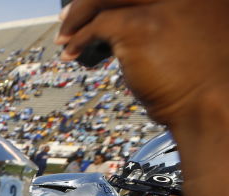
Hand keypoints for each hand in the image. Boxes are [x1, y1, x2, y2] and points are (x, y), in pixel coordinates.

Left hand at [56, 0, 228, 124]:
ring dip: (77, 16)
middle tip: (68, 17)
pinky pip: (97, 25)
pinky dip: (78, 38)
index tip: (97, 5)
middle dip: (88, 2)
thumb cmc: (203, 77)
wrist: (211, 104)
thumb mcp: (195, 33)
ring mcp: (160, 5)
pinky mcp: (138, 27)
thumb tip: (127, 20)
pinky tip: (71, 52)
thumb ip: (170, 18)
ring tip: (64, 36)